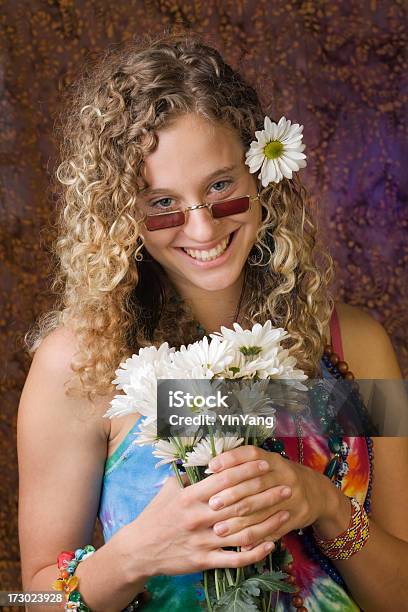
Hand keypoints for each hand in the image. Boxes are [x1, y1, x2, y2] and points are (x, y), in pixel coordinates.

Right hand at [120, 464, 279, 580]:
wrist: (139, 549)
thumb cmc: (156, 514)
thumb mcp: (170, 488)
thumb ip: (190, 474)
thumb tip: (210, 457)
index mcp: (190, 496)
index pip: (225, 479)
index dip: (247, 470)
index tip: (265, 464)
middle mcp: (198, 517)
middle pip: (239, 504)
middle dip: (266, 493)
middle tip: (286, 486)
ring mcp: (202, 540)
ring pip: (242, 532)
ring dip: (267, 522)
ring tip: (285, 512)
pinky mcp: (204, 561)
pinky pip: (234, 558)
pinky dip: (255, 552)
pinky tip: (271, 543)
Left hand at [204, 445, 348, 548]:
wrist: (317, 492)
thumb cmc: (280, 477)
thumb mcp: (267, 465)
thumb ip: (243, 466)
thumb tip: (211, 469)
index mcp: (274, 459)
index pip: (251, 454)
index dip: (231, 459)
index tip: (211, 467)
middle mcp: (285, 474)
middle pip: (255, 483)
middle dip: (231, 495)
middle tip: (212, 504)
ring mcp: (293, 496)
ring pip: (262, 510)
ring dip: (239, 521)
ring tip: (219, 529)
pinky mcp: (297, 516)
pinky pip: (274, 529)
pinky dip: (256, 537)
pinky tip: (240, 543)